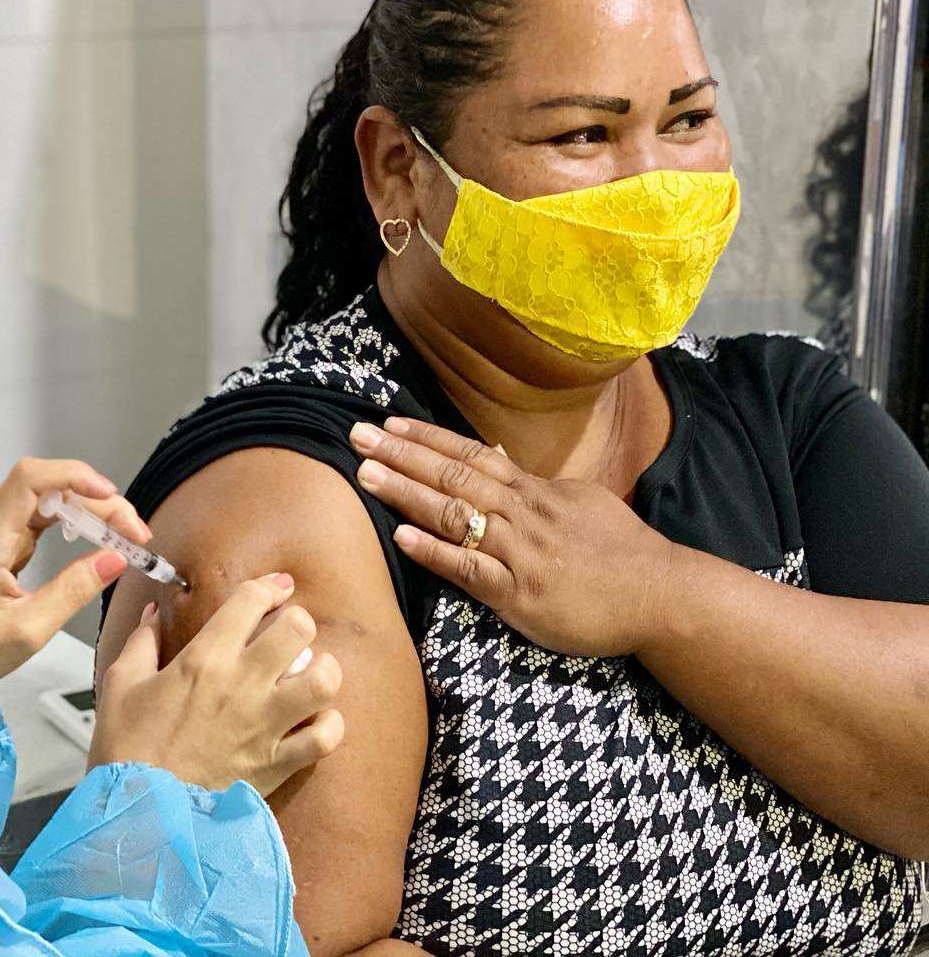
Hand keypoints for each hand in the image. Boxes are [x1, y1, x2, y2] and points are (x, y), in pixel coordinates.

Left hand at [0, 458, 150, 690]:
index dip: (75, 477)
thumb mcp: (27, 631)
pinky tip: (93, 544)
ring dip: (87, 515)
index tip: (112, 498)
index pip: (30, 479)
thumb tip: (116, 558)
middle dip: (97, 505)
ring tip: (123, 540)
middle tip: (135, 536)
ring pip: (45, 504)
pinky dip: (69, 528)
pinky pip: (36, 523)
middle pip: (48, 490)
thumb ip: (73, 590)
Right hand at [89, 574, 345, 796]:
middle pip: (299, 628)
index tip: (276, 588)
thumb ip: (142, 641)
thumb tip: (155, 612)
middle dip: (296, 621)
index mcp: (204, 659)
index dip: (269, 586)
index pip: (251, 601)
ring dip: (321, 669)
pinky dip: (327, 724)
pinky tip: (313, 720)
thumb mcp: (120, 686)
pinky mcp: (278, 763)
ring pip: (324, 679)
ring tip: (307, 672)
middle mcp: (243, 685)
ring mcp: (266, 725)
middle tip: (285, 632)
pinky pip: (325, 737)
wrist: (139, 816)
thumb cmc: (126, 751)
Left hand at [349, 417, 673, 656]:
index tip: (388, 424)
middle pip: (453, 475)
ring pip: (455, 515)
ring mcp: (520, 553)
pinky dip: (434, 551)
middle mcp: (523, 514)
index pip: (470, 454)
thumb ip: (531, 482)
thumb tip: (492, 452)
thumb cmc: (622, 550)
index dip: (427, 438)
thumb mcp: (578, 501)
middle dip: (402, 455)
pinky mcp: (521, 595)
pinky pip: (469, 569)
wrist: (663, 594)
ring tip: (366, 475)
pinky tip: (402, 536)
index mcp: (535, 491)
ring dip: (407, 493)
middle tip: (356, 436)